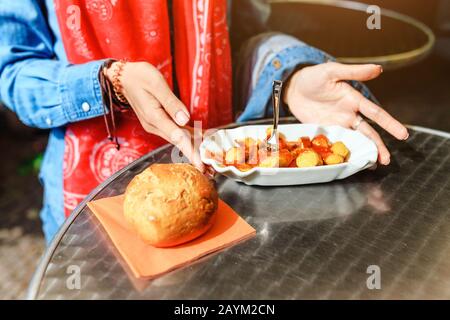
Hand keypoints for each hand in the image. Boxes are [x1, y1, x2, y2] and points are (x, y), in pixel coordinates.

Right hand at [105, 61, 203, 170]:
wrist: (123, 78)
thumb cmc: (139, 77)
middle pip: (180, 142)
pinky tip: (202, 138)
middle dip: (197, 154)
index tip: (201, 164)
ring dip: (195, 146)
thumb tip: (185, 119)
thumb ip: (172, 103)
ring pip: (180, 138)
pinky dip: (190, 136)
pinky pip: (177, 131)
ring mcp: (157, 125)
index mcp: (154, 117)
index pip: (177, 137)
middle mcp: (155, 125)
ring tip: (211, 155)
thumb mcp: (156, 84)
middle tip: (211, 167)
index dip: (191, 151)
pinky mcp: (160, 122)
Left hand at [284, 62, 408, 164]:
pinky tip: (350, 162)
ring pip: (355, 140)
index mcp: (354, 100)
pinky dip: (344, 152)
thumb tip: (379, 68)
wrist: (293, 87)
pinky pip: (337, 143)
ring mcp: (337, 124)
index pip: (375, 113)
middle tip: (387, 160)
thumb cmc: (314, 76)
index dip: (389, 124)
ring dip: (364, 151)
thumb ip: (354, 72)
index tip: (402, 134)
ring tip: (373, 164)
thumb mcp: (332, 71)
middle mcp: (349, 114)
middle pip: (368, 132)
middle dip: (379, 146)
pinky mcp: (324, 131)